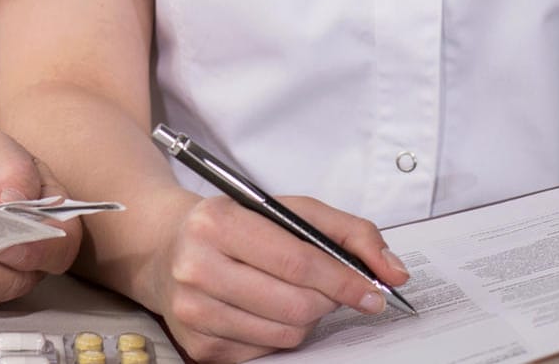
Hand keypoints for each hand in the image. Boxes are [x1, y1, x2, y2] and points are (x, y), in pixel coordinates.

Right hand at [145, 191, 409, 362]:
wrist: (164, 247)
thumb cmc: (235, 225)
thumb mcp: (286, 209)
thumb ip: (347, 231)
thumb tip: (393, 271)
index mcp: (218, 222)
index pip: (297, 262)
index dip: (344, 281)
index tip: (373, 292)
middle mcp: (197, 267)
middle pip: (295, 305)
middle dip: (327, 300)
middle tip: (331, 290)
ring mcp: (194, 312)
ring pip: (285, 334)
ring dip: (304, 319)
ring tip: (290, 294)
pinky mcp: (198, 347)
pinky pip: (266, 353)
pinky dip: (277, 334)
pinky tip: (263, 310)